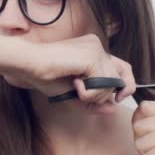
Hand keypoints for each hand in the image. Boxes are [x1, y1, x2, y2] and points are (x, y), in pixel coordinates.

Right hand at [11, 34, 136, 111]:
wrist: (29, 65)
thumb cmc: (46, 77)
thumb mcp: (74, 94)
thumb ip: (94, 101)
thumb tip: (113, 108)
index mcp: (93, 50)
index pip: (122, 67)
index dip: (125, 85)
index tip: (116, 99)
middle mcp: (97, 46)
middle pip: (120, 77)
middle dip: (104, 94)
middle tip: (83, 94)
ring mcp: (96, 49)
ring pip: (112, 83)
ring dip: (95, 95)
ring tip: (75, 88)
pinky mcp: (92, 56)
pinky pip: (103, 84)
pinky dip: (90, 93)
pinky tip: (74, 85)